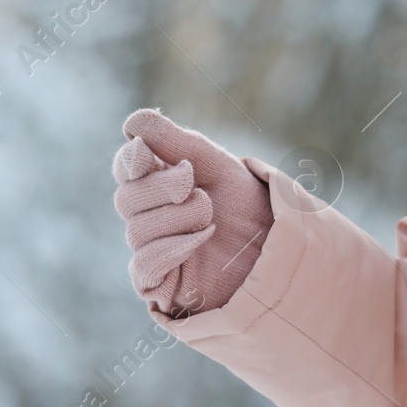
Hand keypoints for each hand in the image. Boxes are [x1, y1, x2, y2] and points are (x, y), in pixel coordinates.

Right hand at [112, 109, 273, 317]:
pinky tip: (202, 238)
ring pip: (137, 230)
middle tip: (194, 183)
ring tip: (211, 217)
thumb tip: (132, 122)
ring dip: (178, 217)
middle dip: (162, 186)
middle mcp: (150, 217)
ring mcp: (152, 251)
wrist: (280, 249)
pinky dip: (171, 248)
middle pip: (127, 198)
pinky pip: (143, 265)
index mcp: (160, 184)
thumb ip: (177, 143)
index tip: (145, 150)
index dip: (131, 159)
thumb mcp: (217, 167)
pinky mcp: (159, 284)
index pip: (127, 168)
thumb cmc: (250, 206)